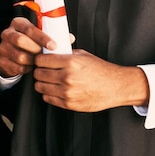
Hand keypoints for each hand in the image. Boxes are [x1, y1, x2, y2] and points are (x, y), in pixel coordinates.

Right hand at [0, 16, 55, 77]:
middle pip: (20, 40)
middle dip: (36, 49)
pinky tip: (32, 66)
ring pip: (20, 56)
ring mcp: (3, 47)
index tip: (53, 46)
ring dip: (33, 60)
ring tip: (39, 61)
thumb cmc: (30, 41)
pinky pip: (17, 67)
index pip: (29, 29)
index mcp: (18, 23)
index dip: (42, 38)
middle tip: (45, 54)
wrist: (13, 54)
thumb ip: (53, 34)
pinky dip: (27, 69)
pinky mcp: (2, 61)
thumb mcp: (38, 34)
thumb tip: (69, 38)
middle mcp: (8, 33)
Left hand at [33, 49, 149, 111]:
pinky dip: (48, 93)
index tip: (42, 60)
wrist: (115, 86)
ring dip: (42, 83)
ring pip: (40, 87)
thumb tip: (51, 51)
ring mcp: (67, 92)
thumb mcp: (83, 55)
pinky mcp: (69, 104)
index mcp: (70, 62)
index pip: (41, 60)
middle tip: (44, 70)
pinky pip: (48, 98)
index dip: (40, 59)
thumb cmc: (101, 70)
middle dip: (39, 71)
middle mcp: (67, 77)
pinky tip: (55, 89)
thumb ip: (65, 54)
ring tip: (49, 80)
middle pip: (38, 74)